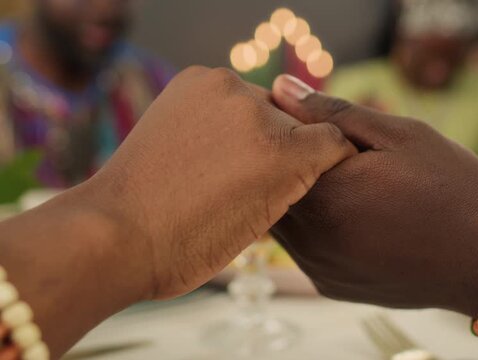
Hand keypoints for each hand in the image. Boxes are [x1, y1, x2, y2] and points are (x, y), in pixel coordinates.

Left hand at [75, 67, 355, 299]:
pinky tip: (204, 143)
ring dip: (255, 128)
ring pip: (263, 105)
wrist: (121, 230)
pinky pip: (229, 94)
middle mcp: (259, 110)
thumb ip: (295, 179)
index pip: (335, 142)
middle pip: (298, 123)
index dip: (328, 164)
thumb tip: (303, 153)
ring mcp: (223, 88)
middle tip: (257, 177)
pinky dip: (225, 115)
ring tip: (223, 161)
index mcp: (285, 153)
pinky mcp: (194, 80)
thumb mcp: (265, 221)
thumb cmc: (193, 243)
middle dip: (288, 147)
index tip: (313, 179)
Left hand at [269, 74, 477, 309]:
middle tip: (338, 156)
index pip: (272, 152)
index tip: (314, 125)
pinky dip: (315, 227)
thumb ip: (333, 113)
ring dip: (301, 196)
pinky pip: (303, 247)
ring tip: (347, 184)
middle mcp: (310, 238)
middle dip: (290, 164)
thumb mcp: (400, 135)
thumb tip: (280, 87)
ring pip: (284, 219)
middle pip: (272, 187)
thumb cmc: (451, 189)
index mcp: (324, 194)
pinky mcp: (328, 284)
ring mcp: (317, 266)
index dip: (287, 131)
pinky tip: (352, 216)